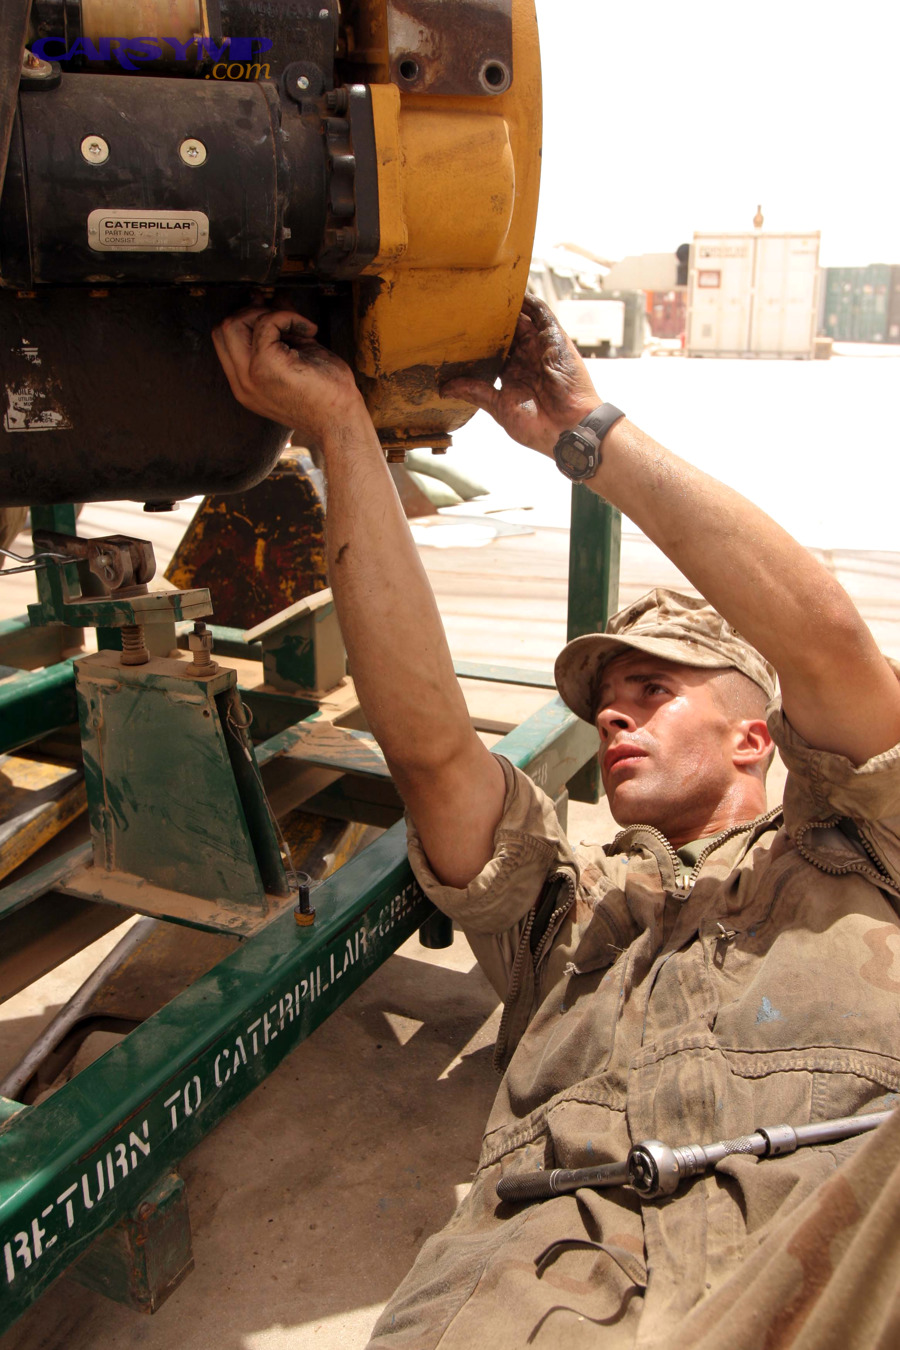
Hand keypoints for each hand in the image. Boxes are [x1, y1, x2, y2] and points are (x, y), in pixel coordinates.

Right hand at [212, 306, 365, 448]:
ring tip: (295, 325)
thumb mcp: (298, 355)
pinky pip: (266, 323)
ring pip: (232, 324)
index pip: (224, 339)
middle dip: (251, 313)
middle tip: (283, 319)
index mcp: (246, 384)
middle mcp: (242, 384)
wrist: (342, 421)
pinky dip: (288, 316)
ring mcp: (250, 377)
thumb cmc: (327, 395)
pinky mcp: (267, 367)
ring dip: (265, 314)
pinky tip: (309, 330)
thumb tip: (272, 297)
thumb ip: (280, 331)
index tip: (274, 315)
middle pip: (222, 329)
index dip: (246, 319)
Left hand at [440, 294, 599, 453]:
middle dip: (487, 320)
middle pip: (504, 331)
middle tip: (464, 304)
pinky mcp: (554, 338)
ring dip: (506, 305)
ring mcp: (540, 346)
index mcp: (513, 375)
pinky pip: (541, 312)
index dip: (475, 341)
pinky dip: (529, 300)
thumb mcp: (500, 408)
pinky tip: (513, 289)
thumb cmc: (539, 427)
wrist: (569, 429)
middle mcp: (526, 358)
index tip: (454, 331)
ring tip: (485, 290)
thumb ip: (475, 392)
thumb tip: (445, 388)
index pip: (491, 351)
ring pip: (521, 318)